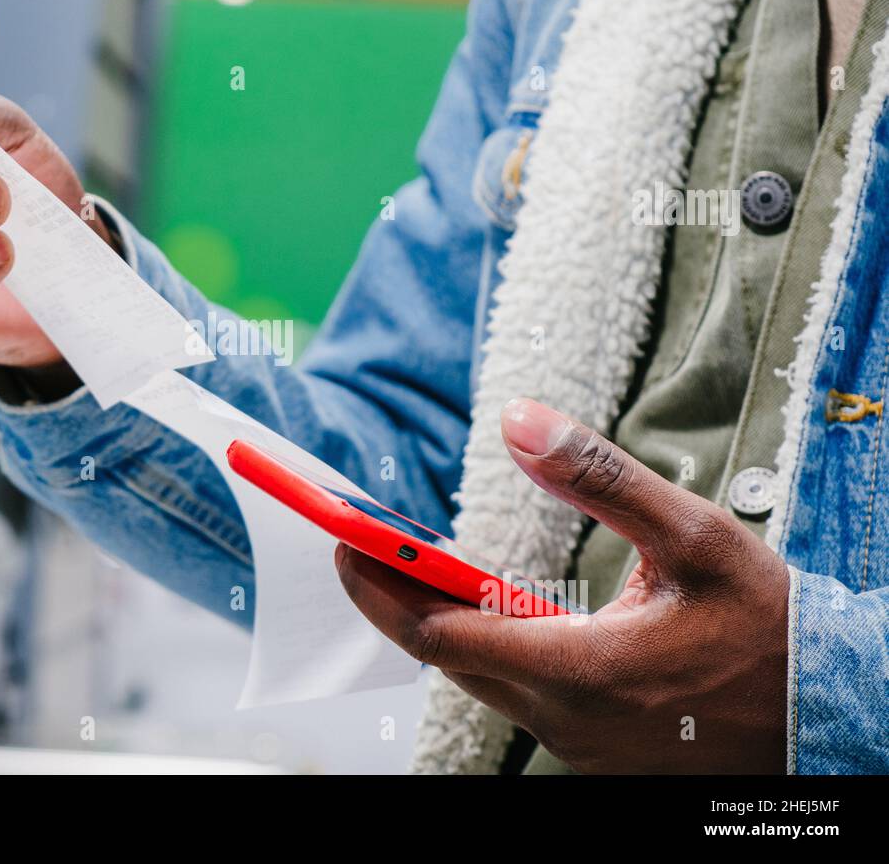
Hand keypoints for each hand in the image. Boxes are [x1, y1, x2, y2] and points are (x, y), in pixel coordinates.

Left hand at [337, 397, 790, 772]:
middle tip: (358, 539)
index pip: (437, 632)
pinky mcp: (588, 744)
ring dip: (434, 619)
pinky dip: (478, 644)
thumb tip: (519, 422)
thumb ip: (602, 478)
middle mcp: (561, 719)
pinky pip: (510, 692)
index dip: (379, 582)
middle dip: (392, 594)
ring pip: (474, 676)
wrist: (826, 718)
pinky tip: (478, 606)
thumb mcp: (697, 537)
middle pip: (443, 655)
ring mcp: (573, 741)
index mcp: (578, 670)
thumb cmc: (769, 631)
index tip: (340, 536)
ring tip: (407, 561)